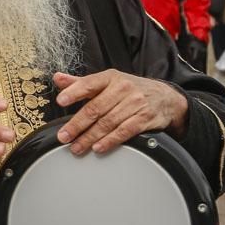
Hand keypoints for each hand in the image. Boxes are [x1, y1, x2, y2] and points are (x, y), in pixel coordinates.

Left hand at [54, 71, 188, 155]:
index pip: (89, 83)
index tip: (60, 101)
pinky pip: (124, 131)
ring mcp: (135, 103)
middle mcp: (123, 88)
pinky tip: (98, 147)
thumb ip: (81, 83)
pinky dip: (110, 141)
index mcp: (110, 77)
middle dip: (77, 124)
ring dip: (90, 137)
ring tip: (76, 147)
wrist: (165, 98)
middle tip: (64, 136)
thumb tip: (58, 78)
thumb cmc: (130, 90)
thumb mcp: (107, 82)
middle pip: (96, 108)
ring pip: (108, 122)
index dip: (74, 92)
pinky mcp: (145, 118)